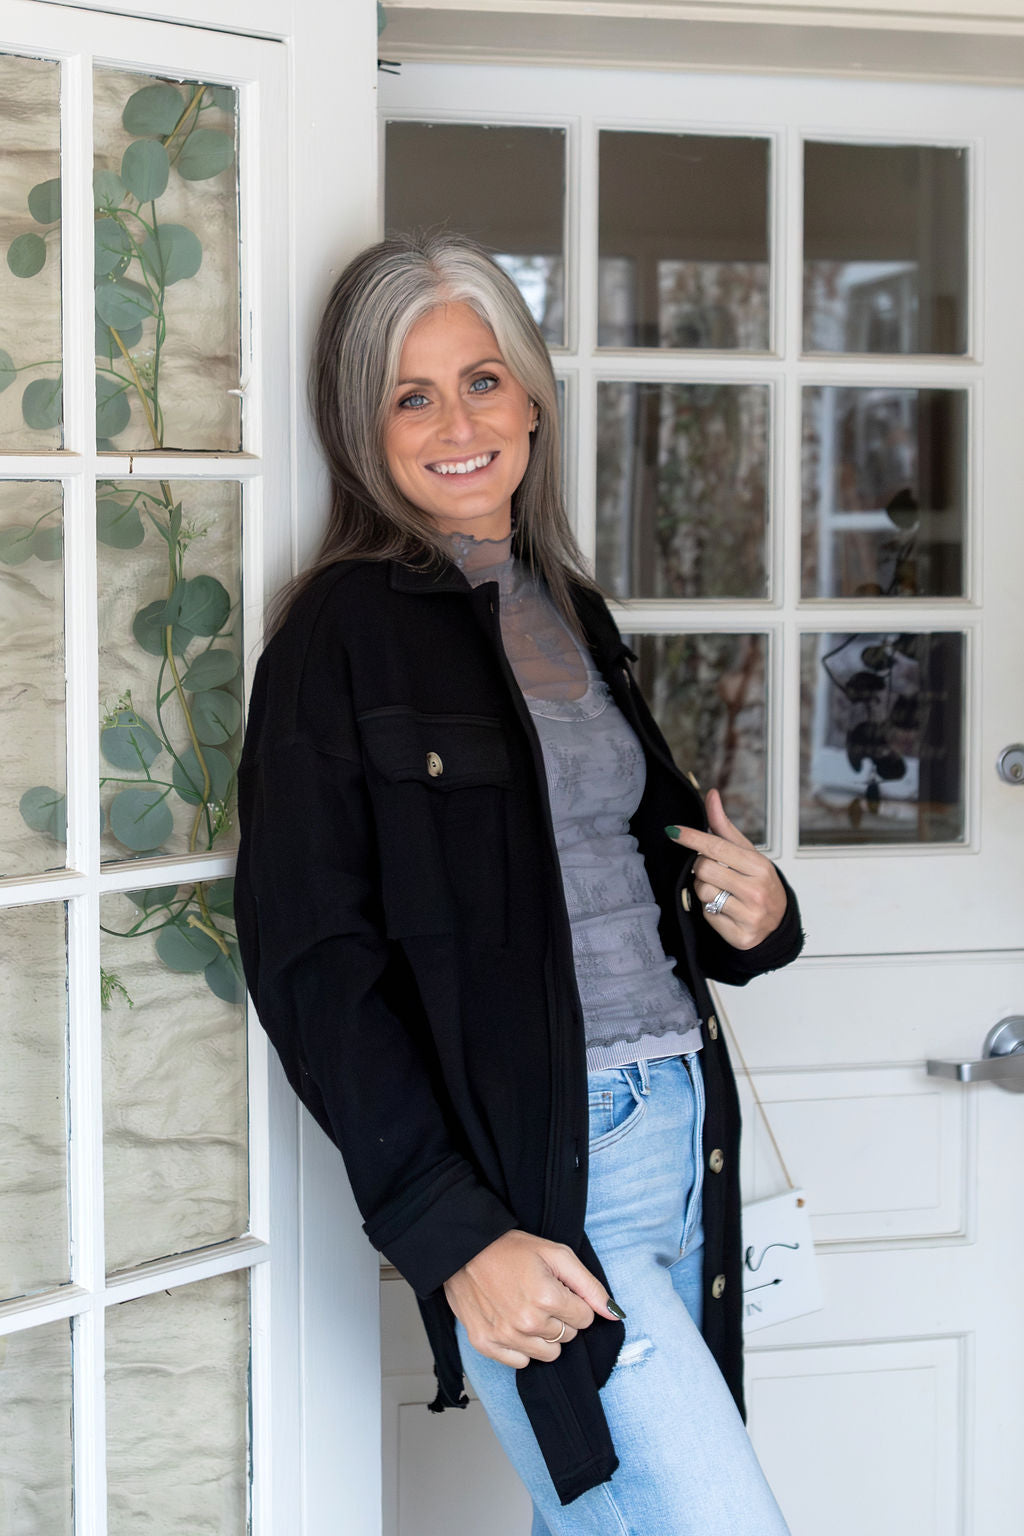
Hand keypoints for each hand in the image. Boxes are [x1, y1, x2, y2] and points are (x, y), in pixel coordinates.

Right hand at [443, 1229, 621, 1368]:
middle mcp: (526, 1322)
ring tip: (526, 1308)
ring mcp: (504, 1336)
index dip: (574, 1301)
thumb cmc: (511, 1249)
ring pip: (548, 1354)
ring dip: (543, 1335)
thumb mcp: (557, 1254)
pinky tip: (512, 1322)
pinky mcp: (485, 1344)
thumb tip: (614, 1314)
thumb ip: (589, 1286)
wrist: (464, 1249)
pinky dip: (521, 1347)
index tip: (557, 1288)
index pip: (585, 1319)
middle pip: (568, 1336)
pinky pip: (521, 1362)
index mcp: (546, 1297)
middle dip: (560, 1317)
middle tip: (539, 1294)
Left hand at [667, 788, 786, 951]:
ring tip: (722, 891)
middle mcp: (757, 890)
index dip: (692, 838)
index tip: (673, 831)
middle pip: (704, 869)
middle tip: (715, 872)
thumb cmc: (758, 883)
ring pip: (702, 892)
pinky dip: (710, 910)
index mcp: (760, 866)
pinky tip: (725, 909)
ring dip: (704, 889)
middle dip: (702, 868)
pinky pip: (707, 915)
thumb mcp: (747, 853)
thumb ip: (724, 827)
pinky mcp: (740, 935)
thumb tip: (711, 795)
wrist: (777, 924)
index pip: (717, 847)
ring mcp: (750, 915)